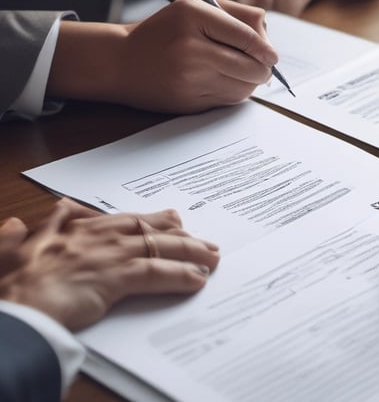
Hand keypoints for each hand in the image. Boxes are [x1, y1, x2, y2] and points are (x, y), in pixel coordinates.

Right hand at [0, 198, 219, 330]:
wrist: (13, 306)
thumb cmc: (15, 282)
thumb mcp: (21, 247)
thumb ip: (35, 232)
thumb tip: (18, 222)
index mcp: (79, 226)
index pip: (128, 218)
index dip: (155, 221)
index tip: (175, 220)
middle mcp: (100, 235)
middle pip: (152, 228)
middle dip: (182, 235)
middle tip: (205, 241)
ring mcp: (110, 254)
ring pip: (162, 247)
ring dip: (192, 253)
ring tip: (212, 259)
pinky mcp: (116, 276)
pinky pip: (157, 272)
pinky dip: (180, 275)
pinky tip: (196, 279)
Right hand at [50, 0, 278, 112]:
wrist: (120, 61)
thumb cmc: (164, 32)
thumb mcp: (193, 9)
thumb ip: (235, 15)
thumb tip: (268, 36)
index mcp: (193, 16)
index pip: (247, 36)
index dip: (266, 49)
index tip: (271, 55)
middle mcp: (191, 47)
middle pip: (251, 66)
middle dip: (264, 69)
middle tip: (263, 66)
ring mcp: (190, 77)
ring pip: (244, 87)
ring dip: (251, 83)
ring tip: (243, 73)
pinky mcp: (189, 101)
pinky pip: (229, 100)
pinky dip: (236, 93)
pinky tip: (226, 83)